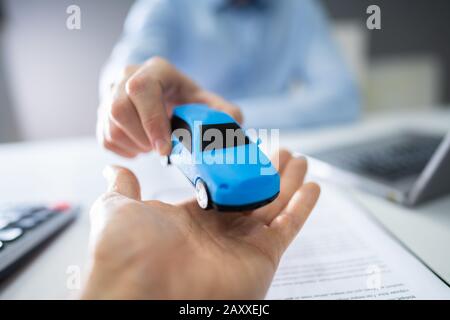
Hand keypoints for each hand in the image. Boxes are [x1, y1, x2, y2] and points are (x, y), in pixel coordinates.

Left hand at [82, 150, 319, 298]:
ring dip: (288, 182)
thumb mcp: (118, 209)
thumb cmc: (128, 252)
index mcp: (190, 217)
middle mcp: (219, 230)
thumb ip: (122, 188)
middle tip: (283, 150)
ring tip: (300, 159)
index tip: (246, 149)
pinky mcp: (263, 255)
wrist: (145, 292)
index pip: (220, 187)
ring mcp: (242, 242)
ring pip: (273, 205)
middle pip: (251, 194)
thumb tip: (113, 169)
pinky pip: (288, 226)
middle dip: (267, 171)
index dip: (235, 169)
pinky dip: (303, 207)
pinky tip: (312, 187)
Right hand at [97, 57, 241, 157]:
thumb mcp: (206, 101)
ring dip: (135, 145)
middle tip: (161, 149)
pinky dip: (126, 150)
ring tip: (154, 145)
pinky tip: (142, 146)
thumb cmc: (185, 99)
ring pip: (110, 125)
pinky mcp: (103, 113)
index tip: (165, 149)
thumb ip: (222, 111)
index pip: (141, 89)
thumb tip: (234, 121)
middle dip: (143, 137)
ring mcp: (110, 93)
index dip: (152, 121)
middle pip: (119, 109)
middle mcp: (126, 77)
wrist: (162, 95)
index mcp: (155, 70)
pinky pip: (106, 138)